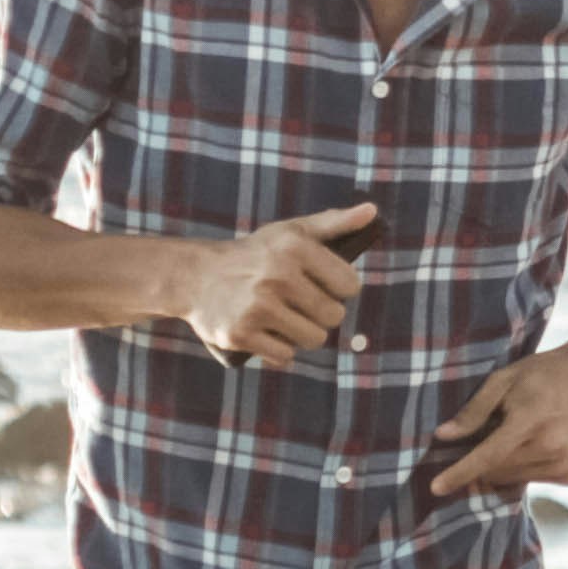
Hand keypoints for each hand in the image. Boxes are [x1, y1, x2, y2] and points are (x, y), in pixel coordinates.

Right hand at [182, 203, 372, 367]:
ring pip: (314, 339)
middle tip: (300, 304)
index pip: (350, 285)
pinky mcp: (240, 334)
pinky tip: (266, 333)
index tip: (322, 284)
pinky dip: (280, 350)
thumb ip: (335, 223)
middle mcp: (276, 276)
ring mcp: (257, 307)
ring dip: (304, 334)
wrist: (194, 276)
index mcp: (294, 248)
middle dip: (323, 314)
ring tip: (284, 318)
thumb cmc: (255, 255)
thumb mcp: (292, 232)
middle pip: (334, 316)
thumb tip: (373, 212)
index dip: (340, 289)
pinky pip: (285, 356)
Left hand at [426, 339, 567, 498]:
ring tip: (518, 434)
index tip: (436, 488)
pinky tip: (536, 443)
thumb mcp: (504, 380)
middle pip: (496, 471)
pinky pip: (531, 480)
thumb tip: (442, 436)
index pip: (488, 455)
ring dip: (503, 464)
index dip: (459, 473)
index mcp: (531, 419)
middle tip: (489, 434)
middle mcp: (551, 446)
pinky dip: (524, 467)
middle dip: (481, 461)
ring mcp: (564, 463)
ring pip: (512, 479)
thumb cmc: (543, 375)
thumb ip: (474, 411)